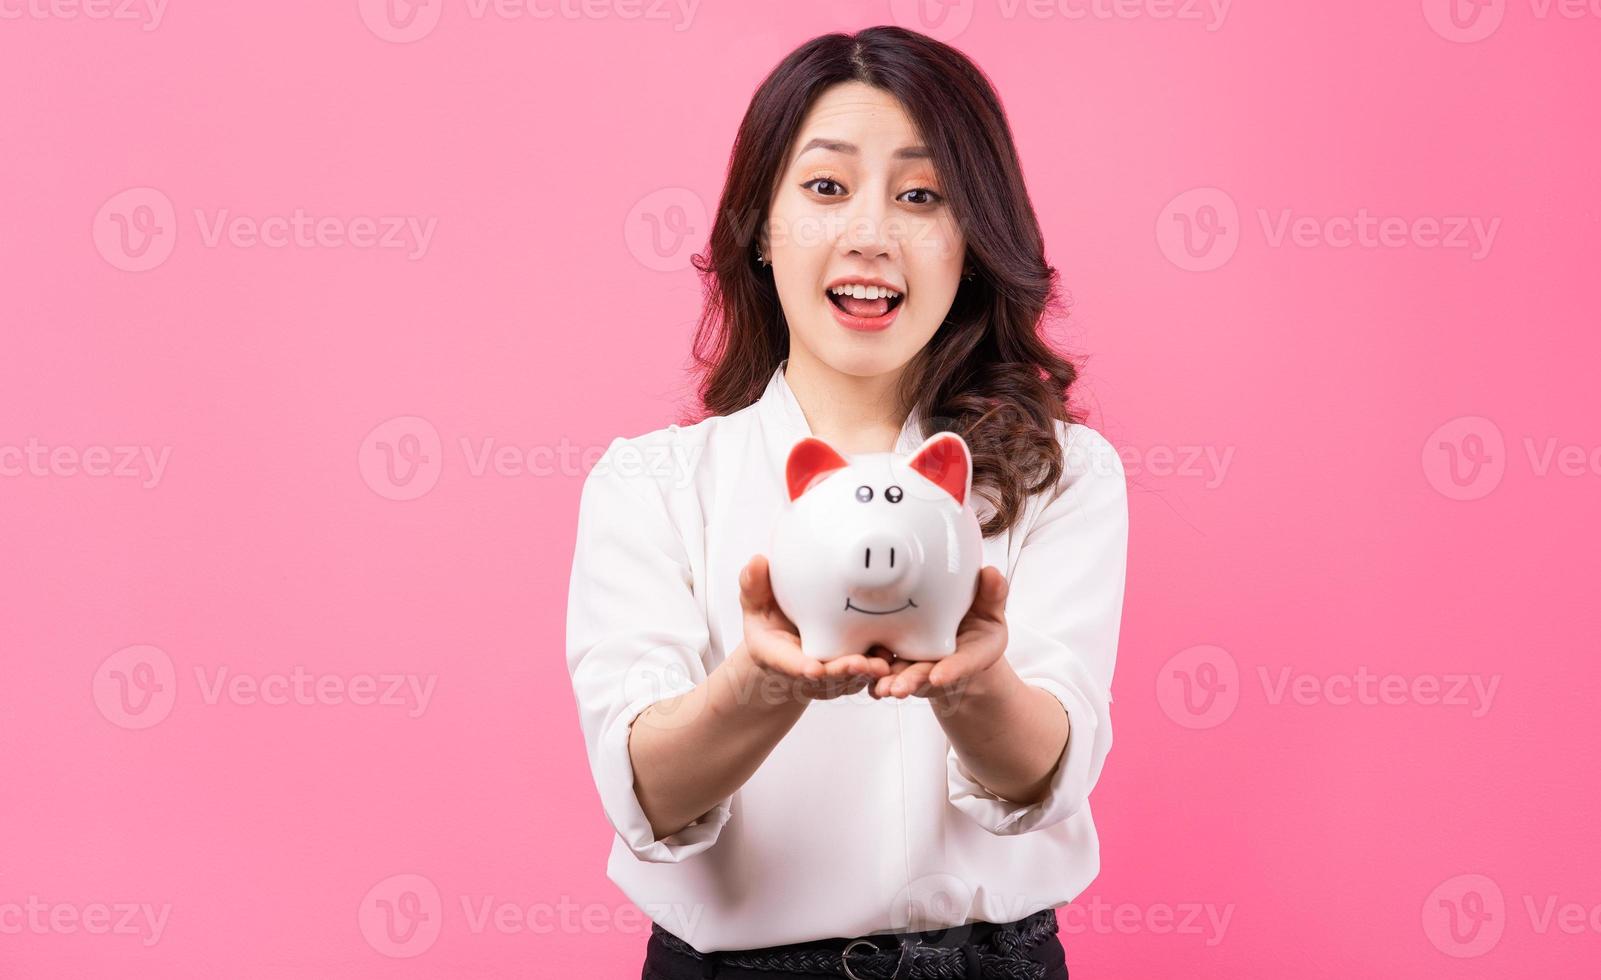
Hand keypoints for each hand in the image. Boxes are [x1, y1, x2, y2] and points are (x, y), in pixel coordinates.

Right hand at [738, 554, 891, 701]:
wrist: (786, 645)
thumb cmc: (770, 623)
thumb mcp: (755, 604)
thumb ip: (754, 586)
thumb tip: (757, 561)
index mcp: (778, 656)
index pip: (788, 664)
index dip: (800, 668)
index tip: (812, 669)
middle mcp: (806, 672)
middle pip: (826, 677)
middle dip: (843, 672)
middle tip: (861, 663)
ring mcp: (829, 679)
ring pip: (850, 681)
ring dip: (866, 674)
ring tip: (883, 663)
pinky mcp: (850, 676)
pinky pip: (866, 677)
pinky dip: (880, 671)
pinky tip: (895, 659)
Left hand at [869, 566, 1009, 701]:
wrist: (959, 637)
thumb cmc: (976, 623)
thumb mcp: (990, 610)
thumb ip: (992, 595)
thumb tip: (992, 572)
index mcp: (969, 654)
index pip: (962, 665)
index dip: (951, 671)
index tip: (939, 677)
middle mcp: (941, 664)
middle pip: (924, 675)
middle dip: (911, 682)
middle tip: (897, 688)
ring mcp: (917, 665)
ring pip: (901, 675)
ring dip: (888, 680)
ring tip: (878, 687)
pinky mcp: (897, 661)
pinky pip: (883, 667)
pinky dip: (871, 672)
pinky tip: (858, 671)